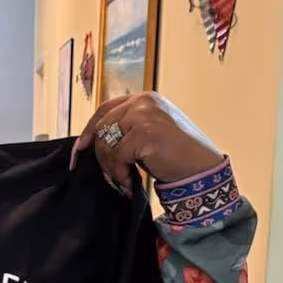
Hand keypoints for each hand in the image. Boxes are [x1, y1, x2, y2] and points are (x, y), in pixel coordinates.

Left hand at [72, 92, 223, 194]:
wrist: (201, 169)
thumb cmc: (177, 156)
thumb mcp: (148, 134)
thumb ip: (126, 129)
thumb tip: (93, 142)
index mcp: (144, 99)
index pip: (105, 109)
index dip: (90, 130)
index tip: (80, 149)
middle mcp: (143, 101)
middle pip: (102, 127)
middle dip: (100, 155)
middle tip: (110, 176)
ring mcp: (144, 114)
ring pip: (106, 142)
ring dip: (111, 167)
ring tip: (123, 180)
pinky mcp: (145, 132)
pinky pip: (117, 156)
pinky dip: (120, 174)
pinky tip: (131, 183)